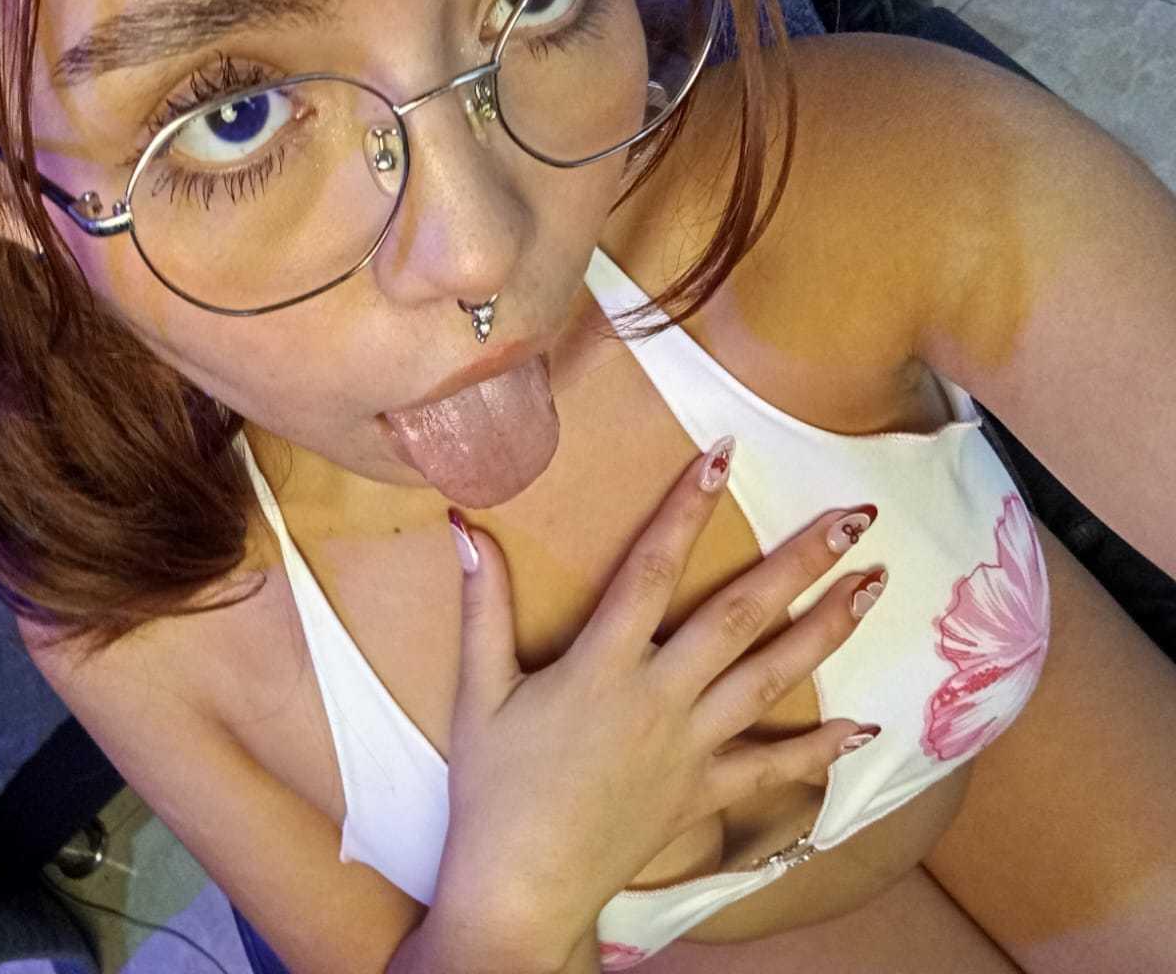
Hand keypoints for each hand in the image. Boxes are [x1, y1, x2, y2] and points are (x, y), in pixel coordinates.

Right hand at [433, 438, 880, 958]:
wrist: (522, 884)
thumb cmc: (495, 786)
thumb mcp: (478, 692)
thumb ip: (483, 609)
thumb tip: (467, 531)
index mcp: (602, 665)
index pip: (650, 570)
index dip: (686, 509)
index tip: (723, 457)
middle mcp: (660, 697)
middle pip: (738, 617)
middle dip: (799, 563)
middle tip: (854, 520)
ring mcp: (691, 748)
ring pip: (771, 679)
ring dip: (826, 631)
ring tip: (874, 586)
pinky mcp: (705, 793)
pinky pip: (774, 770)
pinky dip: (821, 750)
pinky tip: (866, 727)